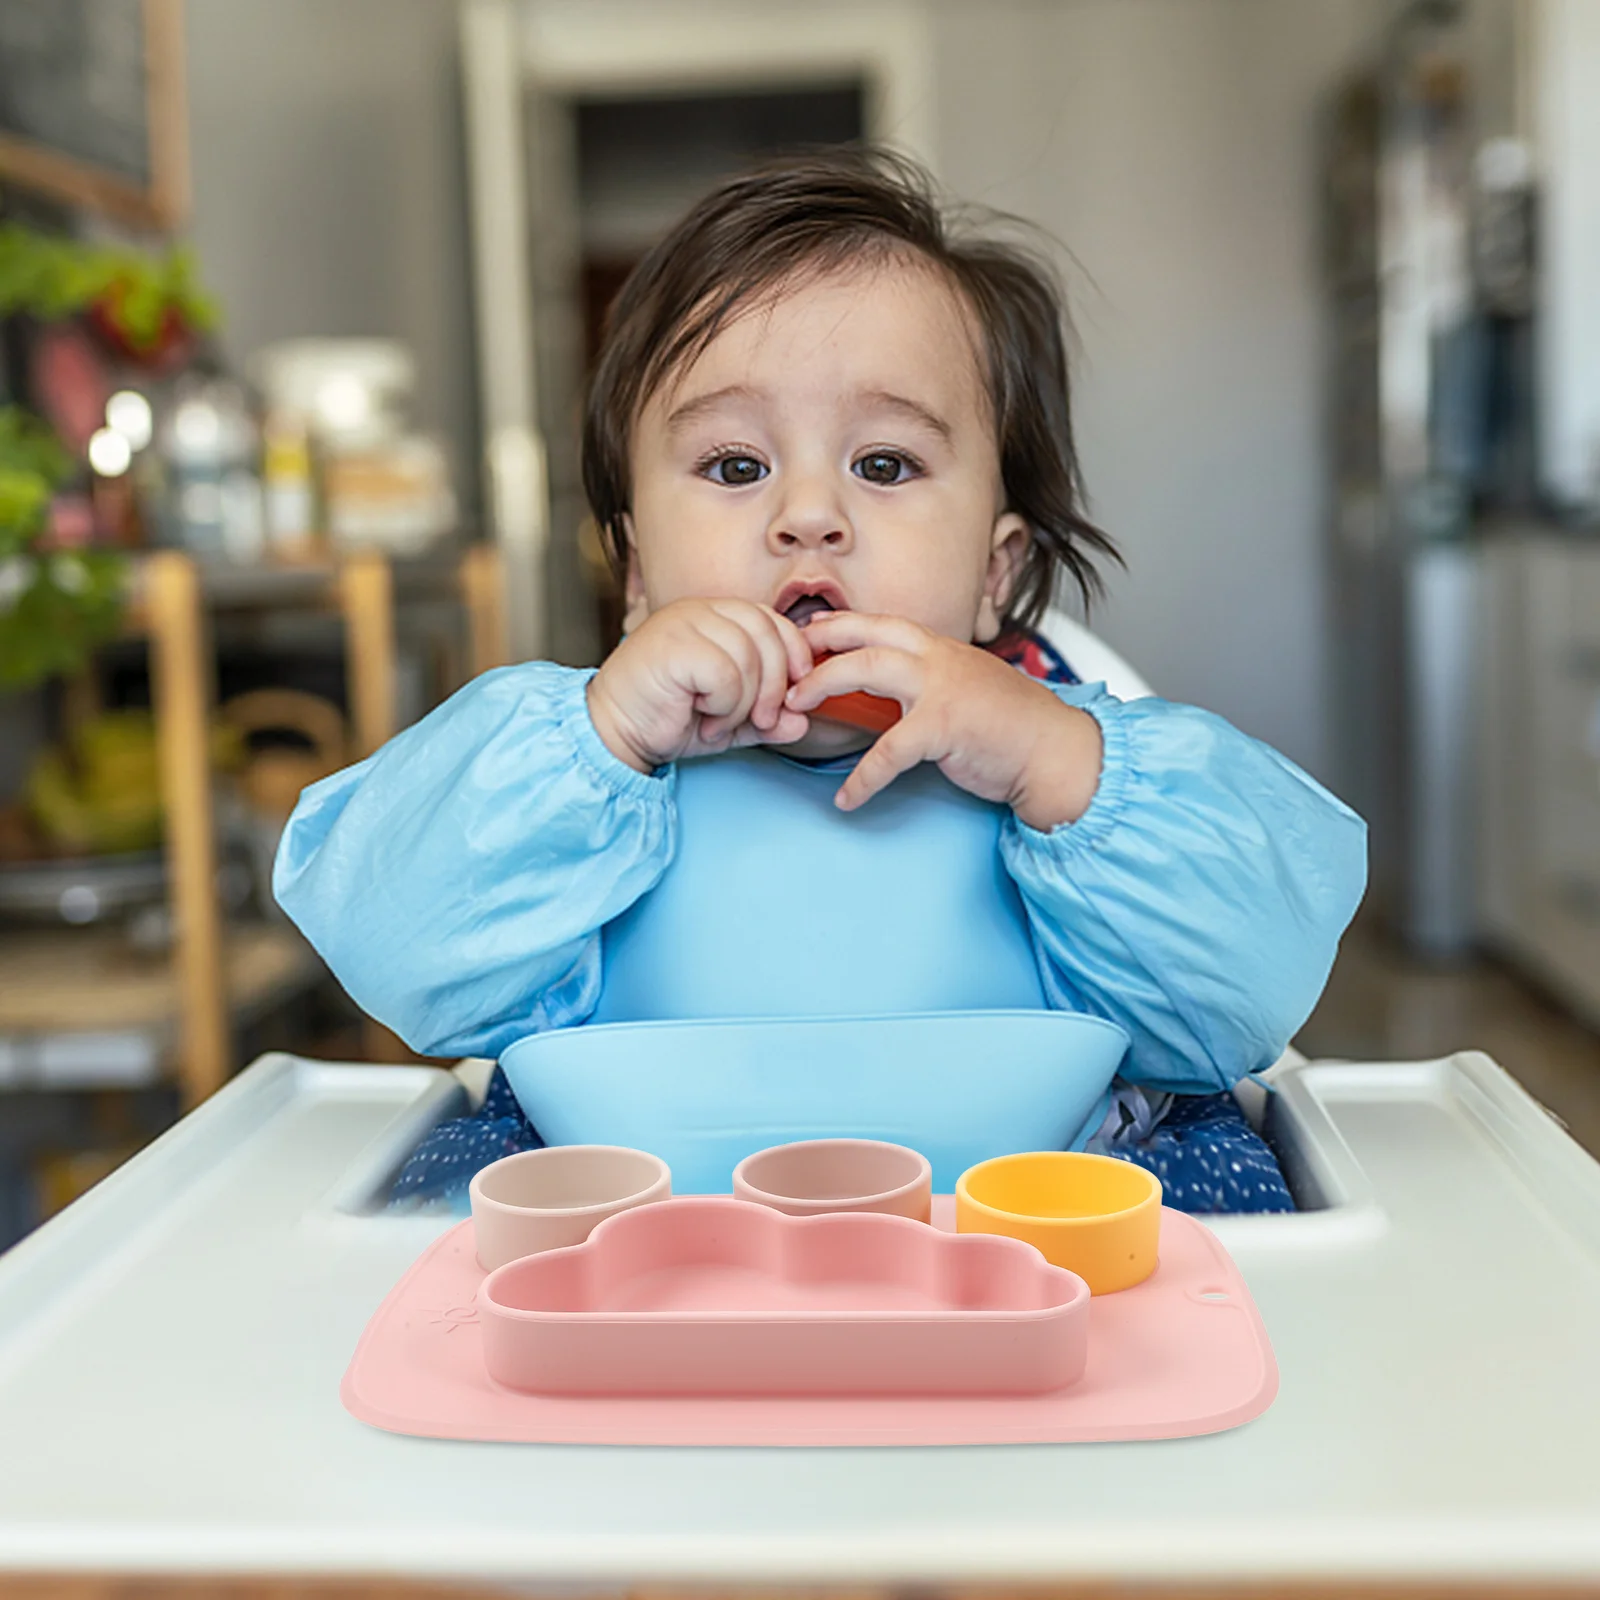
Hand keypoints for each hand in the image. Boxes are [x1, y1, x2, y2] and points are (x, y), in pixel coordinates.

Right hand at [587, 598, 813, 771]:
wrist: (614, 731)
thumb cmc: (667, 717)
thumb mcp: (729, 719)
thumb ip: (766, 718)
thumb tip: (803, 722)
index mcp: (716, 615)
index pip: (773, 620)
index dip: (794, 655)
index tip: (793, 692)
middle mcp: (701, 610)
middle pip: (768, 633)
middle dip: (775, 685)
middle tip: (760, 721)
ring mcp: (684, 622)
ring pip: (749, 656)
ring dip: (744, 702)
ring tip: (717, 721)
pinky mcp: (673, 645)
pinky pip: (726, 673)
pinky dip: (724, 705)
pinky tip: (702, 716)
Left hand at [786, 612, 1102, 826]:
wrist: (1053, 751)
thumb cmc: (1009, 727)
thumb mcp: (962, 690)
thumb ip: (922, 686)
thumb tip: (877, 697)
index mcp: (941, 648)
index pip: (879, 623)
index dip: (837, 626)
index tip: (806, 635)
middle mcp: (938, 658)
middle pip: (864, 636)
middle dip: (817, 648)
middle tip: (784, 668)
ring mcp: (941, 688)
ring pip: (867, 670)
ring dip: (823, 686)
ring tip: (795, 709)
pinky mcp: (945, 726)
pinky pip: (889, 751)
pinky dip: (864, 778)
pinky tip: (847, 798)